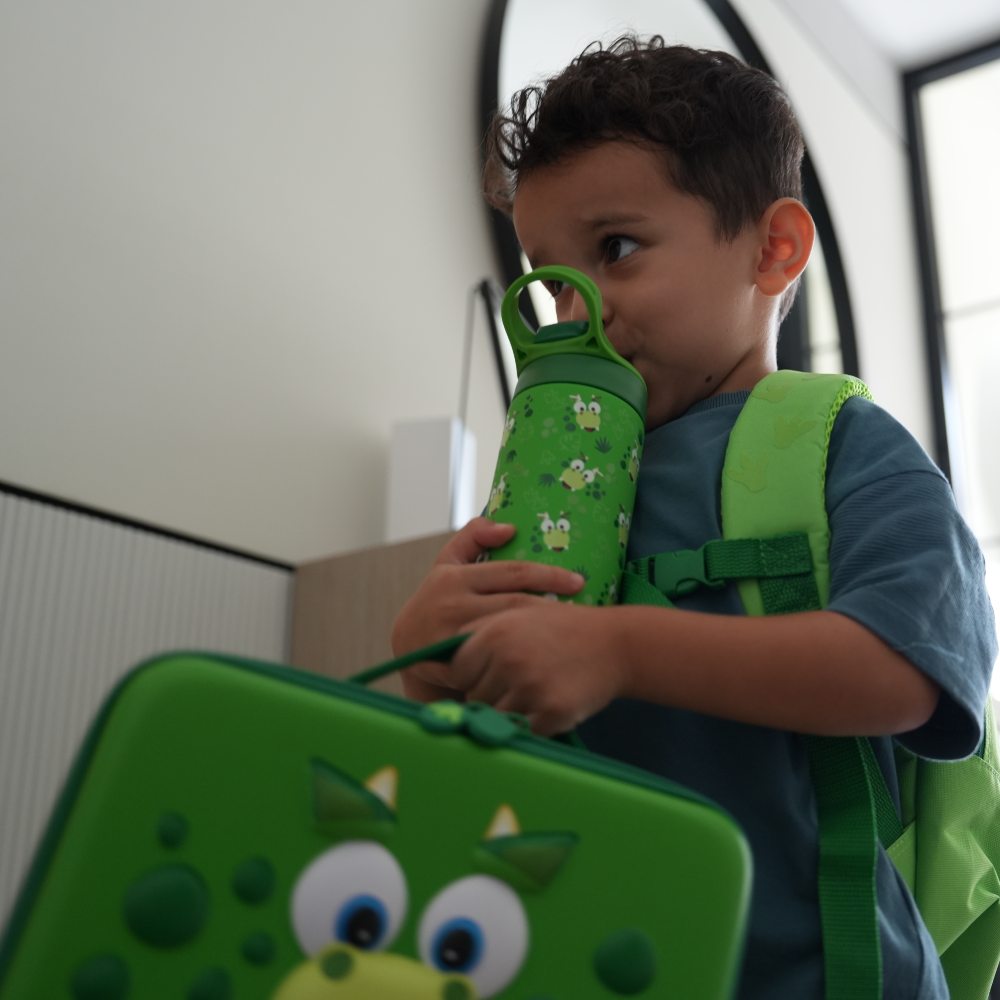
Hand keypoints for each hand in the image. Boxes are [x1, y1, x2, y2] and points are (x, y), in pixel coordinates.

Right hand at [391, 517, 584, 700]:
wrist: (408, 653)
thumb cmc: (437, 603)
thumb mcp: (447, 565)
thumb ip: (472, 538)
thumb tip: (509, 528)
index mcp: (453, 577)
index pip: (512, 573)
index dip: (549, 576)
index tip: (578, 582)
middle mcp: (452, 606)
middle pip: (516, 604)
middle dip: (554, 607)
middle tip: (585, 610)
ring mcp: (453, 638)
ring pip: (511, 634)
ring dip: (544, 632)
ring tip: (573, 631)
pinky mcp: (456, 667)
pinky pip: (499, 661)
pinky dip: (525, 658)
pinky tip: (549, 658)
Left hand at [447, 602, 628, 735]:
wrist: (615, 644)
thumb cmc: (561, 630)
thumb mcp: (517, 615)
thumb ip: (478, 634)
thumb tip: (438, 664)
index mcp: (494, 633)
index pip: (457, 671)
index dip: (471, 675)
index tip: (491, 673)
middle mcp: (508, 660)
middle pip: (475, 697)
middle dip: (492, 695)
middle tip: (522, 681)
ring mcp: (530, 687)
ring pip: (496, 718)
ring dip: (513, 713)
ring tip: (536, 692)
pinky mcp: (551, 711)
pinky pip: (526, 732)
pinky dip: (536, 725)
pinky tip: (551, 705)